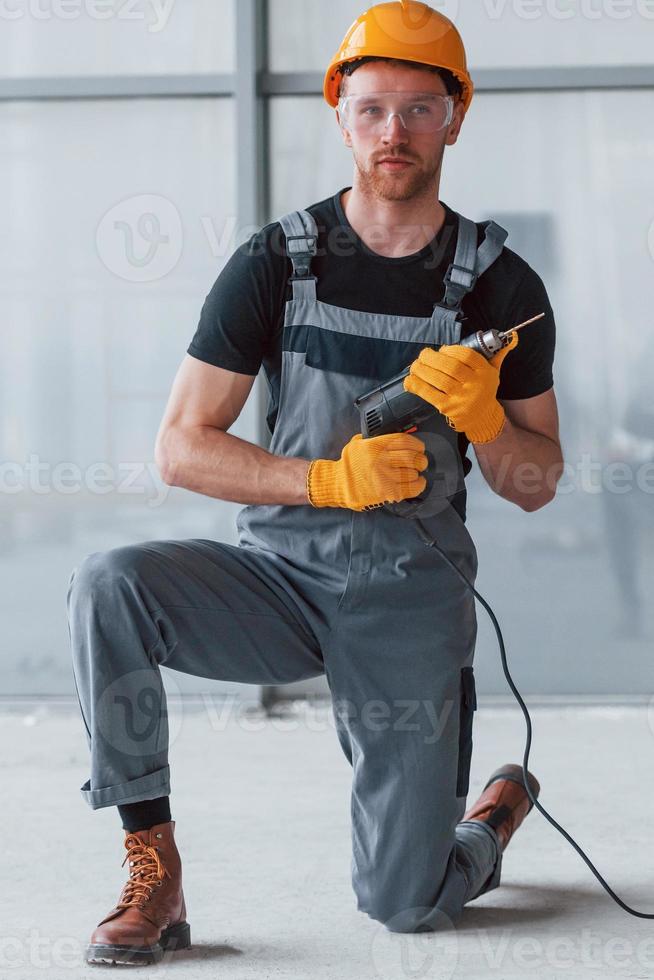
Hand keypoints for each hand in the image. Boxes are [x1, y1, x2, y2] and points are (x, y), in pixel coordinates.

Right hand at [307, 431, 428, 510]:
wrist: (339, 484)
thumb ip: (375, 439)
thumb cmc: (350, 465)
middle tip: (421, 461)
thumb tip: (396, 438)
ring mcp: (385, 477)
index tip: (420, 447)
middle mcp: (381, 460)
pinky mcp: (387, 492)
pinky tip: (418, 483)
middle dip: (421, 459)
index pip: (404, 441)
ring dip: (418, 472)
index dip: (417, 444)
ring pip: (413, 473)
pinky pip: (411, 488)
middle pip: (412, 457)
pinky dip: (419, 485)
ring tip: (416, 472)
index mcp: (375, 445)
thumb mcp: (358, 443)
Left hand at [403, 332, 518, 444]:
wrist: (483, 418)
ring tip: (415, 365)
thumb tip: (512, 336)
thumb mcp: (494, 371)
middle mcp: (475, 385)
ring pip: (439, 380)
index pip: (466, 356)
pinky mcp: (449, 409)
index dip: (451, 350)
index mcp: (485, 373)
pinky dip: (418, 386)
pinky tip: (410, 380)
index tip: (442, 350)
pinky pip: (430, 395)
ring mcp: (462, 398)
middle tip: (423, 355)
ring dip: (422, 370)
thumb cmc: (484, 390)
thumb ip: (498, 353)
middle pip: (450, 367)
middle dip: (432, 358)